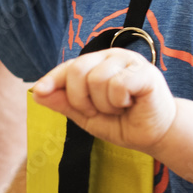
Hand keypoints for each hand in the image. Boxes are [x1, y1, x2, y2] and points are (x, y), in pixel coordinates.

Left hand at [31, 48, 176, 153]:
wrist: (156, 135)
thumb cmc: (122, 122)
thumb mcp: (86, 116)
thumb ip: (64, 103)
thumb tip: (36, 92)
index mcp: (95, 65)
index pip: (68, 67)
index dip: (52, 79)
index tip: (39, 91)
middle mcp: (110, 57)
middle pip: (77, 71)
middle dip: (81, 100)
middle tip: (100, 110)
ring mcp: (129, 61)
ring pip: (97, 80)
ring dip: (104, 104)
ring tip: (120, 107)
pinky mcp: (145, 71)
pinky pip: (117, 84)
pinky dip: (119, 101)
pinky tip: (131, 103)